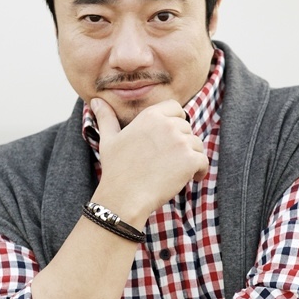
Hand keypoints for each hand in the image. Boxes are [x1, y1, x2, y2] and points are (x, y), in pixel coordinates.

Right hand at [91, 98, 208, 221]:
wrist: (124, 197)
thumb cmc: (116, 170)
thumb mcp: (108, 140)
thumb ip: (106, 118)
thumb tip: (95, 101)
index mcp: (150, 116)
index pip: (175, 108)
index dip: (175, 121)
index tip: (168, 138)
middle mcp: (167, 125)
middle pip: (186, 127)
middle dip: (181, 142)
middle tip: (167, 160)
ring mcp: (180, 142)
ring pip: (196, 144)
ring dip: (190, 157)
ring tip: (175, 170)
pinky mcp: (190, 159)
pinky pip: (203, 161)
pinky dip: (199, 171)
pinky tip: (190, 178)